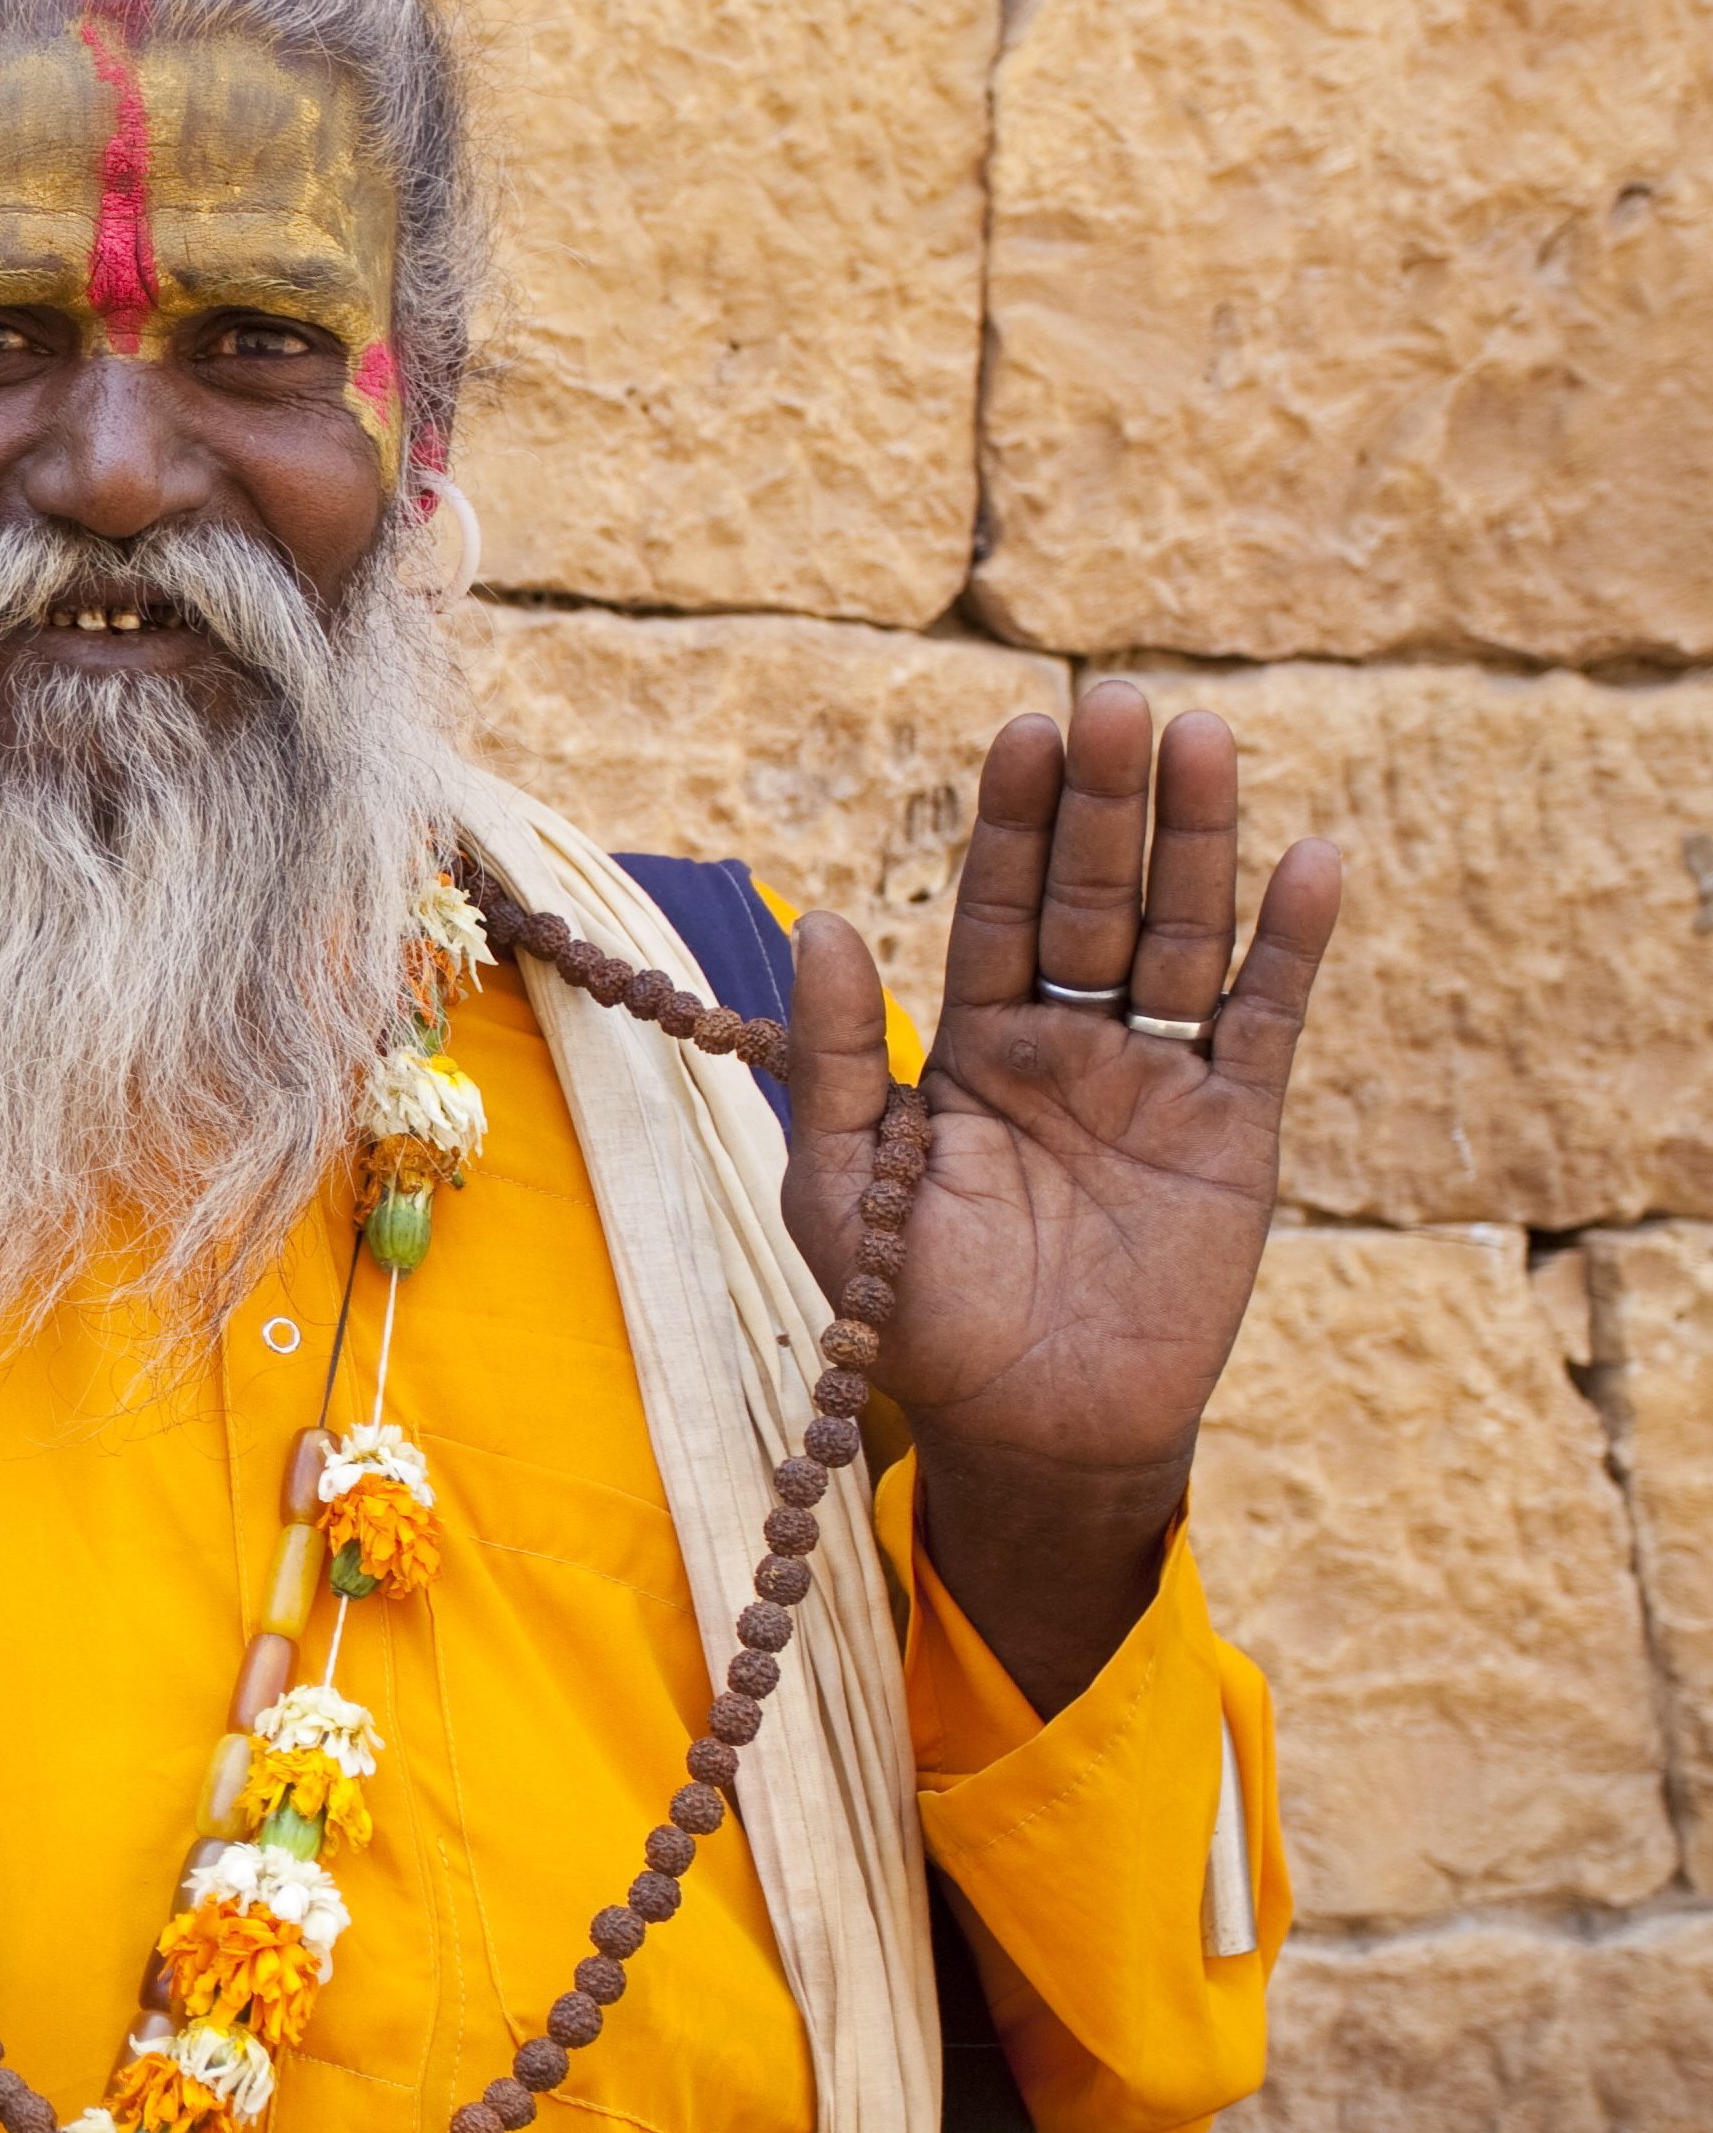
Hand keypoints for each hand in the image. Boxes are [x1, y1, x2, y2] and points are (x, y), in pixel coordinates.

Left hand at [781, 681, 1344, 1711]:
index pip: (998, 909)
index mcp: (972, 1046)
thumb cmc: (913, 1317)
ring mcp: (1157, 1080)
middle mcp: (1068, 1044)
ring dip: (1196, 842)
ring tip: (1203, 739)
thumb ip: (836, 1061)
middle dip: (1105, 805)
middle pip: (1094, 900)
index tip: (1024, 732)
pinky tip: (1308, 859)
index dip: (1014, 825)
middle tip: (1116, 703)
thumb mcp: (842, 1187)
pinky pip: (1264, 1020)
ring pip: (1181, 937)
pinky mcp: (1236, 1130)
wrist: (1023, 1429)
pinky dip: (1288, 943)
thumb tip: (824, 925)